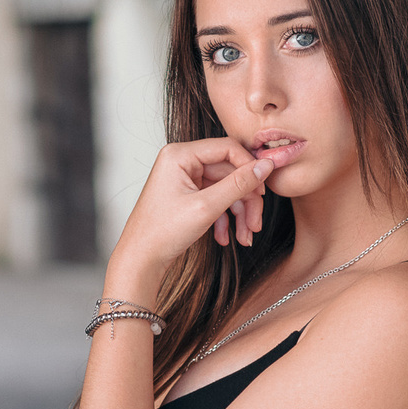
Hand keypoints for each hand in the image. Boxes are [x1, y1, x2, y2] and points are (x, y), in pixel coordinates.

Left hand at [110, 138, 274, 281]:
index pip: (227, 148)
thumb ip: (239, 184)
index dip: (249, 168)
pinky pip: (215, 198)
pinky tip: (225, 238)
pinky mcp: (187, 194)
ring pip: (225, 188)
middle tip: (256, 224)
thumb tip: (266, 166)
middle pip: (229, 172)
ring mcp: (184, 178)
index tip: (264, 190)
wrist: (141, 260)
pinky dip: (224, 218)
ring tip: (245, 237)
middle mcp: (181, 161)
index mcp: (179, 154)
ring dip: (239, 213)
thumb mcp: (206, 207)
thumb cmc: (163, 233)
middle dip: (245, 200)